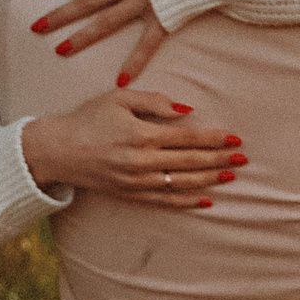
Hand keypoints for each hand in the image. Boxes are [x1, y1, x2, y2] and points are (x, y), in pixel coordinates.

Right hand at [19, 88, 246, 209]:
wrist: (57, 150)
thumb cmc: (88, 118)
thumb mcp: (119, 98)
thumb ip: (154, 101)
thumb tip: (186, 110)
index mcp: (141, 134)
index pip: (187, 138)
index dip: (213, 139)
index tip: (234, 138)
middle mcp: (141, 161)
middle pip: (190, 162)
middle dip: (219, 159)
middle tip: (242, 158)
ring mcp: (136, 181)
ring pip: (181, 183)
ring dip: (209, 180)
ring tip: (231, 175)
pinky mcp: (130, 194)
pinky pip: (164, 200)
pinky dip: (187, 201)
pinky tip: (206, 199)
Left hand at [26, 0, 171, 83]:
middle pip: (86, 1)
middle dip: (59, 14)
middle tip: (35, 28)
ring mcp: (142, 1)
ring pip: (105, 22)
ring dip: (81, 37)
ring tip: (60, 51)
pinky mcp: (162, 16)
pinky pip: (146, 43)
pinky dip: (135, 62)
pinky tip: (120, 80)